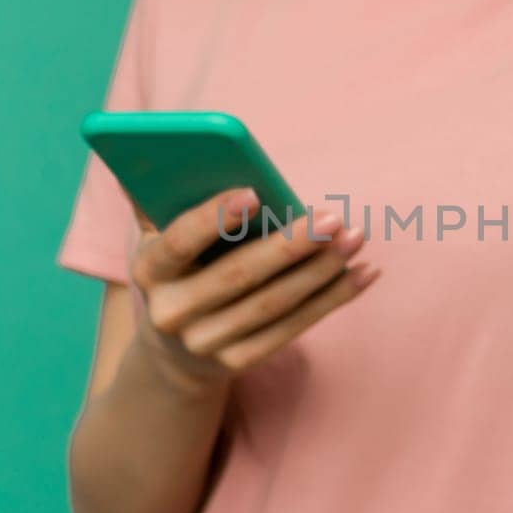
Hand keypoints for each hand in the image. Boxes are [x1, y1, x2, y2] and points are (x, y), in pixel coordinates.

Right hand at [129, 188, 378, 394]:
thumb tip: (168, 149)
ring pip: (274, 304)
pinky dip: (333, 298)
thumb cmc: (180, 268)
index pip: (178, 242)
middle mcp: (171, 313)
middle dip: (290, 245)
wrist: (173, 350)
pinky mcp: (238, 362)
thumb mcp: (160, 236)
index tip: (254, 190)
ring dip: (322, 270)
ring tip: (355, 238)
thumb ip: (161, 196)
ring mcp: (205, 344)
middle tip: (332, 218)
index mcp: (149, 271)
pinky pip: (294, 328)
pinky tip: (364, 272)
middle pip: (238, 276)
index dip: (214, 217)